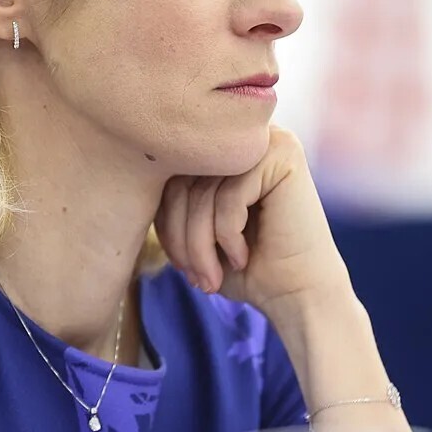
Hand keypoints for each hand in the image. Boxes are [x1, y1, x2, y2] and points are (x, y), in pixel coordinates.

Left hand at [153, 125, 350, 320]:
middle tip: (197, 278)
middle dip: (182, 237)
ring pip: (204, 190)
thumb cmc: (247, 267)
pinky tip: (243, 258)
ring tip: (212, 277)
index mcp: (224, 148)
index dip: (166, 221)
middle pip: (185, 178)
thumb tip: (132, 176)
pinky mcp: (285, 156)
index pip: (170, 173)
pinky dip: (227, 236)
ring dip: (200, 245)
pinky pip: (229, 195)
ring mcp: (268, 140)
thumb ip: (174, 199)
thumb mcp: (197, 229)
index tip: (180, 265)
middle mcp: (246, 136)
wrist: (299, 294)